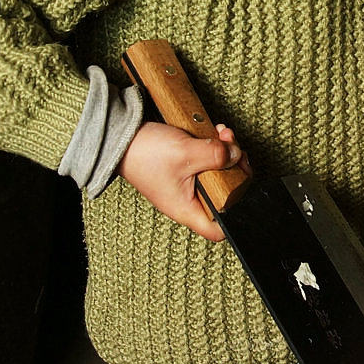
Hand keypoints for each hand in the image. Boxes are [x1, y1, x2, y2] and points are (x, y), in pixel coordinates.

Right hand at [118, 121, 247, 240]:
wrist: (120, 135)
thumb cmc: (144, 154)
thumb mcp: (185, 153)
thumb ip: (215, 155)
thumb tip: (236, 155)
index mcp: (186, 209)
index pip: (217, 230)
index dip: (235, 216)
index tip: (243, 188)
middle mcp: (188, 200)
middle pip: (225, 195)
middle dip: (235, 170)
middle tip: (234, 150)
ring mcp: (186, 183)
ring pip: (219, 174)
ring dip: (227, 153)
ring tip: (223, 135)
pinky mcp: (185, 167)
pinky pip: (208, 161)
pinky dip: (216, 146)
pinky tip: (216, 133)